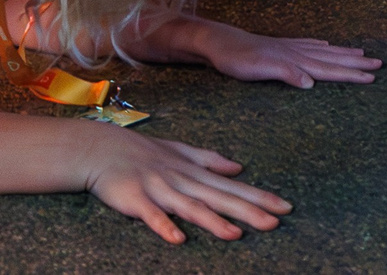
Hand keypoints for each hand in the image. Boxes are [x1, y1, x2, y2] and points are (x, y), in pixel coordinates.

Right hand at [83, 126, 291, 244]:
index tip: (285, 207)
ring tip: (235, 234)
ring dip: (212, 221)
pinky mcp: (136, 200)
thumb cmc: (141, 151)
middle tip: (275, 222)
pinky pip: (152, 216)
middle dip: (247, 211)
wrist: (100, 148)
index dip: (259, 196)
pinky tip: (178, 239)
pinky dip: (164, 226)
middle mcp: (181, 180)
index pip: (232, 186)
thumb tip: (238, 166)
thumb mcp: (179, 151)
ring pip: (190, 207)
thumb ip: (209, 159)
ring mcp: (159, 189)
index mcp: (193, 172)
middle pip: (219, 198)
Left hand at [191, 25, 382, 88]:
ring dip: (343, 54)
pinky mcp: (281, 47)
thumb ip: (285, 73)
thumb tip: (311, 83)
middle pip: (332, 59)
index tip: (373, 76)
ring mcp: (289, 48)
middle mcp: (296, 52)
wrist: (219, 42)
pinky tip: (326, 46)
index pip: (329, 69)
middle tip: (380, 64)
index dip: (351, 74)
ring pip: (324, 51)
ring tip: (361, 54)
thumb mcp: (258, 69)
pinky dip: (322, 48)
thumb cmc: (237, 59)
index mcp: (295, 60)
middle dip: (356, 63)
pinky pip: (309, 46)